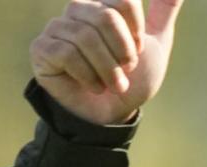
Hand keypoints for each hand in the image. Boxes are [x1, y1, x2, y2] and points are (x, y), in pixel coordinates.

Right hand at [30, 0, 184, 125]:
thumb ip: (164, 10)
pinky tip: (92, 87)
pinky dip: (86, 76)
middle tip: (125, 72)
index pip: (124, 2)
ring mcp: (58, 28)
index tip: (137, 53)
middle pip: (106, 18)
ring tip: (112, 85)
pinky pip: (66, 53)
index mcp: (104, 4)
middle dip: (122, 53)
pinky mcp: (42, 49)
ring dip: (107, 70)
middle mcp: (79, 9)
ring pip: (86, 37)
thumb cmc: (132, 79)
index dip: (135, 33)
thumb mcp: (156, 43)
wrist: (112, 115)